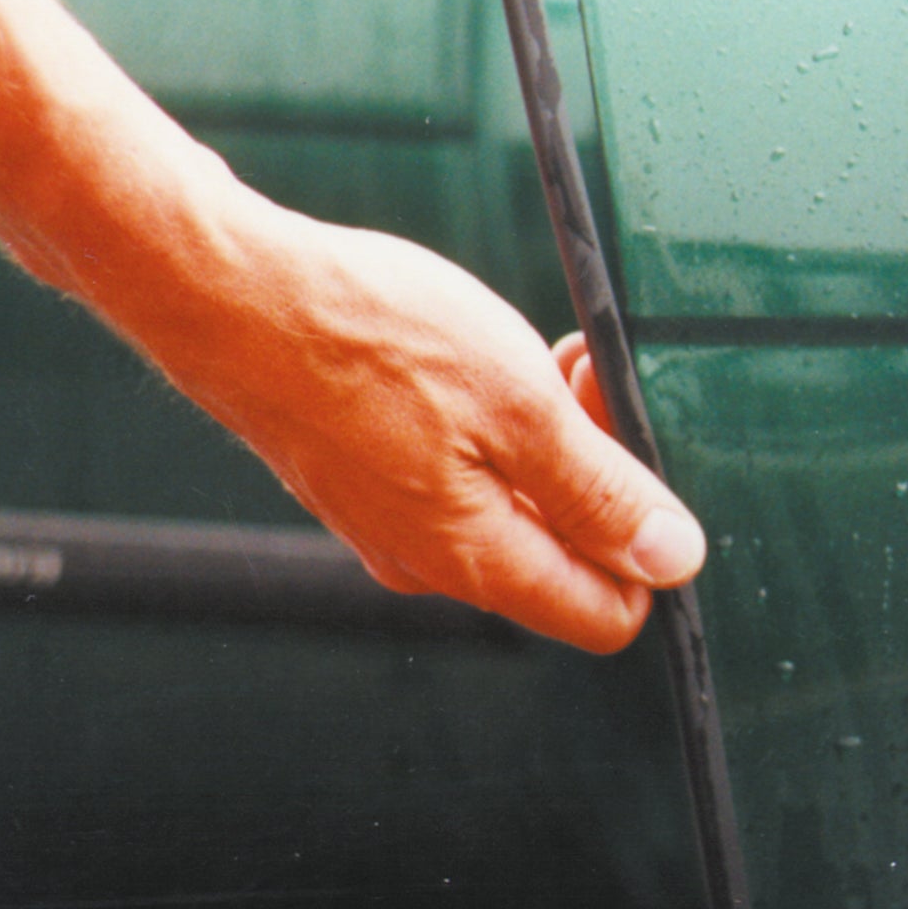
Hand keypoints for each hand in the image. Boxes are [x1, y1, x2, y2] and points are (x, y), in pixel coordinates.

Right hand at [135, 189, 705, 652]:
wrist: (233, 296)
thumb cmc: (368, 338)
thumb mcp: (520, 405)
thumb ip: (601, 493)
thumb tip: (674, 560)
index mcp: (478, 561)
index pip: (607, 613)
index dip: (644, 536)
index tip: (625, 436)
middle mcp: (430, 563)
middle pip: (562, 553)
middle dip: (595, 463)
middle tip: (575, 366)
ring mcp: (389, 525)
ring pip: (511, 505)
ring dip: (542, 434)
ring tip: (526, 350)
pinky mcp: (361, 480)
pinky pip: (457, 476)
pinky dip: (485, 423)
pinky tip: (468, 358)